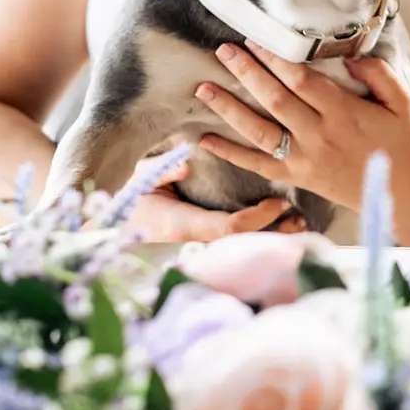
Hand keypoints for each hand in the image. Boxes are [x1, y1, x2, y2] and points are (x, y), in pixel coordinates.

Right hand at [117, 153, 306, 242]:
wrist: (106, 229)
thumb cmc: (124, 200)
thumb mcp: (141, 179)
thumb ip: (163, 170)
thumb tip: (184, 164)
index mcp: (183, 224)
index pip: (230, 227)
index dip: (258, 218)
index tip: (279, 203)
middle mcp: (195, 239)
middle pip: (244, 242)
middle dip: (275, 233)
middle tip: (303, 220)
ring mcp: (198, 244)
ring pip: (242, 246)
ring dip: (271, 235)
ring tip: (300, 225)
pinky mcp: (200, 243)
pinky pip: (235, 242)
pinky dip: (259, 234)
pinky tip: (280, 226)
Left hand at [195, 42, 409, 211]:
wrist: (399, 191)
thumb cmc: (399, 140)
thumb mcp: (401, 101)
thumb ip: (379, 73)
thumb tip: (349, 55)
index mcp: (344, 113)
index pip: (301, 80)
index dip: (275, 59)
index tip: (255, 40)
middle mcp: (319, 136)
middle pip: (274, 100)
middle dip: (246, 73)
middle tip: (223, 51)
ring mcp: (304, 159)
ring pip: (258, 131)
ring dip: (228, 109)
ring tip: (203, 89)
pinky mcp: (295, 177)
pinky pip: (257, 165)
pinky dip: (229, 153)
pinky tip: (205, 140)